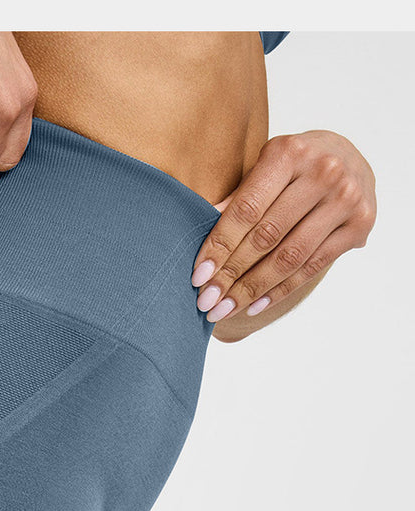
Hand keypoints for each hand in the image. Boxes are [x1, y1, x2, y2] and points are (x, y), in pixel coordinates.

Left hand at [190, 130, 375, 329]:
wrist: (351, 158)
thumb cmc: (294, 166)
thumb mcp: (265, 168)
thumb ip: (238, 198)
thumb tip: (199, 227)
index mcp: (289, 152)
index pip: (246, 209)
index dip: (220, 245)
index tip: (198, 276)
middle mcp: (322, 172)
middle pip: (267, 236)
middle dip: (231, 274)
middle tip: (207, 301)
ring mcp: (345, 199)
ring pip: (290, 257)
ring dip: (252, 289)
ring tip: (225, 309)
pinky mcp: (360, 224)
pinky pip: (312, 267)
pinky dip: (280, 290)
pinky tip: (254, 305)